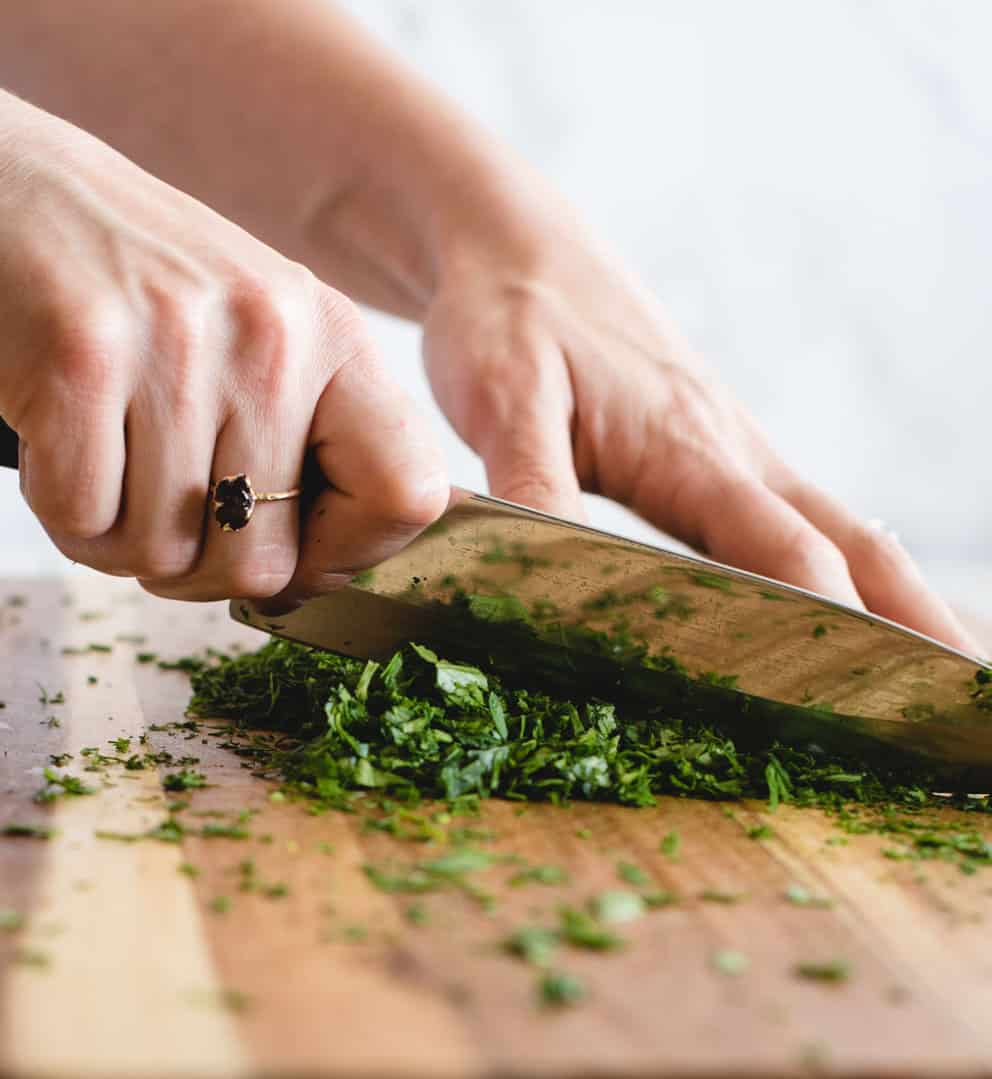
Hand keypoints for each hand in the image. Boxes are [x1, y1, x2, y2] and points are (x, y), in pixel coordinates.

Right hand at [0, 81, 446, 604]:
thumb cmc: (123, 281)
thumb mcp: (252, 333)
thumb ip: (303, 437)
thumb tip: (328, 571)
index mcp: (333, 337)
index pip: (409, 496)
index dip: (348, 554)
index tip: (287, 542)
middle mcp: (271, 338)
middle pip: (264, 565)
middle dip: (197, 567)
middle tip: (155, 508)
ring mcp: (179, 346)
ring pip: (162, 556)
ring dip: (117, 534)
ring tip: (98, 454)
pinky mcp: (79, 360)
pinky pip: (84, 523)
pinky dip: (58, 509)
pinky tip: (51, 441)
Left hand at [423, 206, 980, 653]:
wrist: (517, 248)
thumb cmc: (508, 317)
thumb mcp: (504, 398)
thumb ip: (530, 482)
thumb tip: (541, 581)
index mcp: (692, 449)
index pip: (787, 554)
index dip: (834, 629)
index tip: (874, 703)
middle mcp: (734, 454)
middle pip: (857, 551)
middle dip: (917, 631)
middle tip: (964, 707)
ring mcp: (732, 451)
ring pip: (846, 533)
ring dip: (903, 604)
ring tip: (951, 676)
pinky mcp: (710, 452)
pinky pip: (799, 519)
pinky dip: (848, 571)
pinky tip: (856, 607)